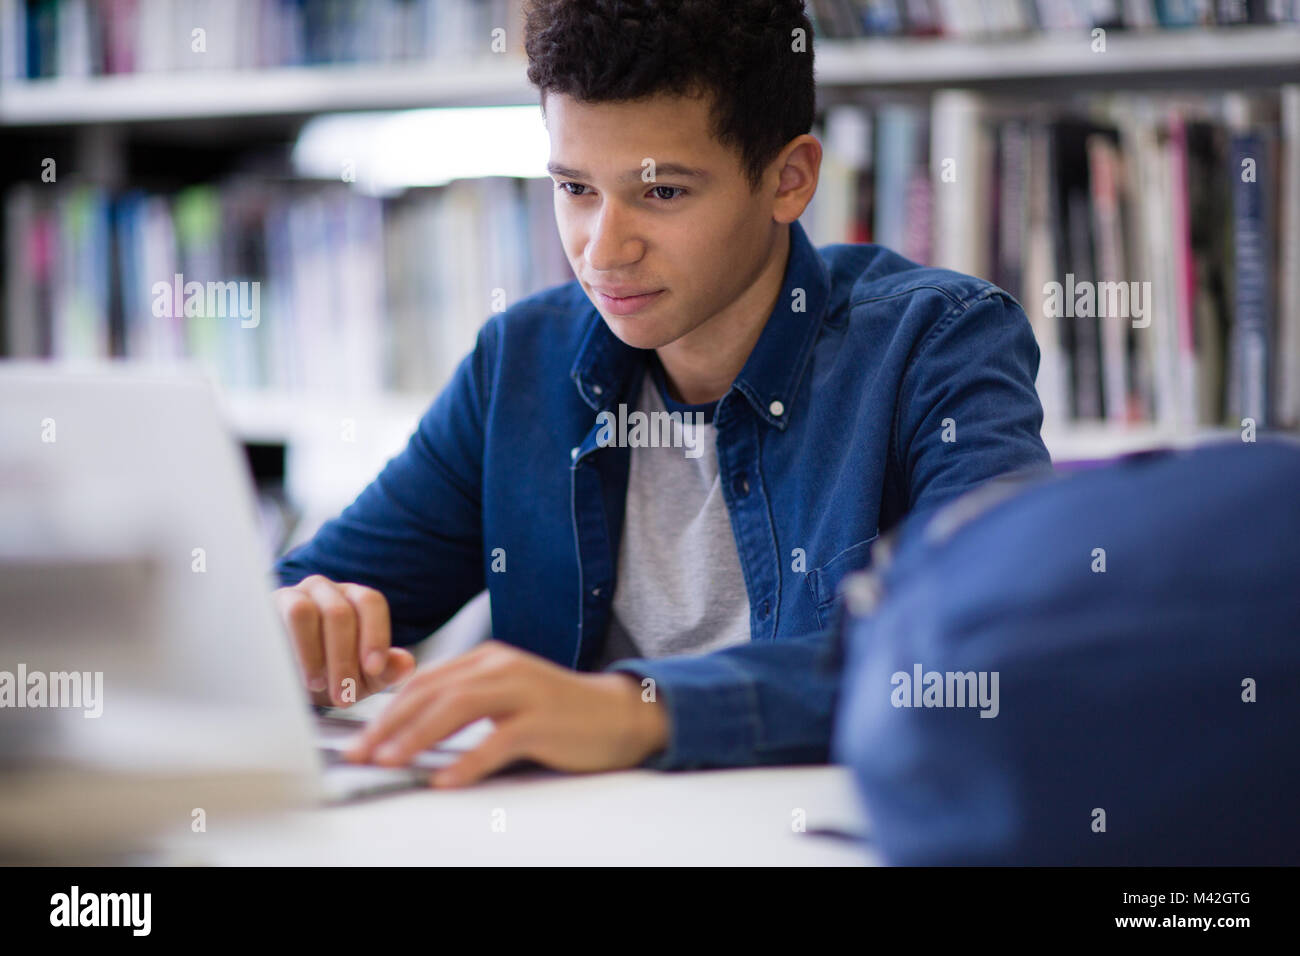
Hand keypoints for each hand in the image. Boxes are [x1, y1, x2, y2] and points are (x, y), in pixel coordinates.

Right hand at [273, 575, 416, 707]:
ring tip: (317, 686)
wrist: (283, 681)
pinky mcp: (266, 607)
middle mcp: (326, 590)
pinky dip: (289, 649)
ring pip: (305, 611)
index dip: (375, 635)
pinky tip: (294, 676)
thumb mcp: (360, 679)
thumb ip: (385, 672)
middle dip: (343, 659)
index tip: (373, 670)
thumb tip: (406, 663)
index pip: (371, 603)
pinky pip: (276, 619)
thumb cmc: (328, 675)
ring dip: (313, 653)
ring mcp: (294, 594)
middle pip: (340, 612)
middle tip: (343, 695)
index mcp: (355, 599)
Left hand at [343, 640, 669, 786]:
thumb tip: (409, 731)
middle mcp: (502, 667)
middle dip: (389, 724)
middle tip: (359, 753)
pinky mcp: (542, 720)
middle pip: (433, 692)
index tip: (359, 740)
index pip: (425, 680)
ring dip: (416, 737)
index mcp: (488, 659)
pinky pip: (497, 741)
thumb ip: (465, 705)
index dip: (387, 710)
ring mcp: (523, 691)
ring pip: (457, 708)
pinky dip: (467, 762)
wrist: (619, 714)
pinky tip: (444, 781)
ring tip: (388, 762)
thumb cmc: (557, 713)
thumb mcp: (506, 697)